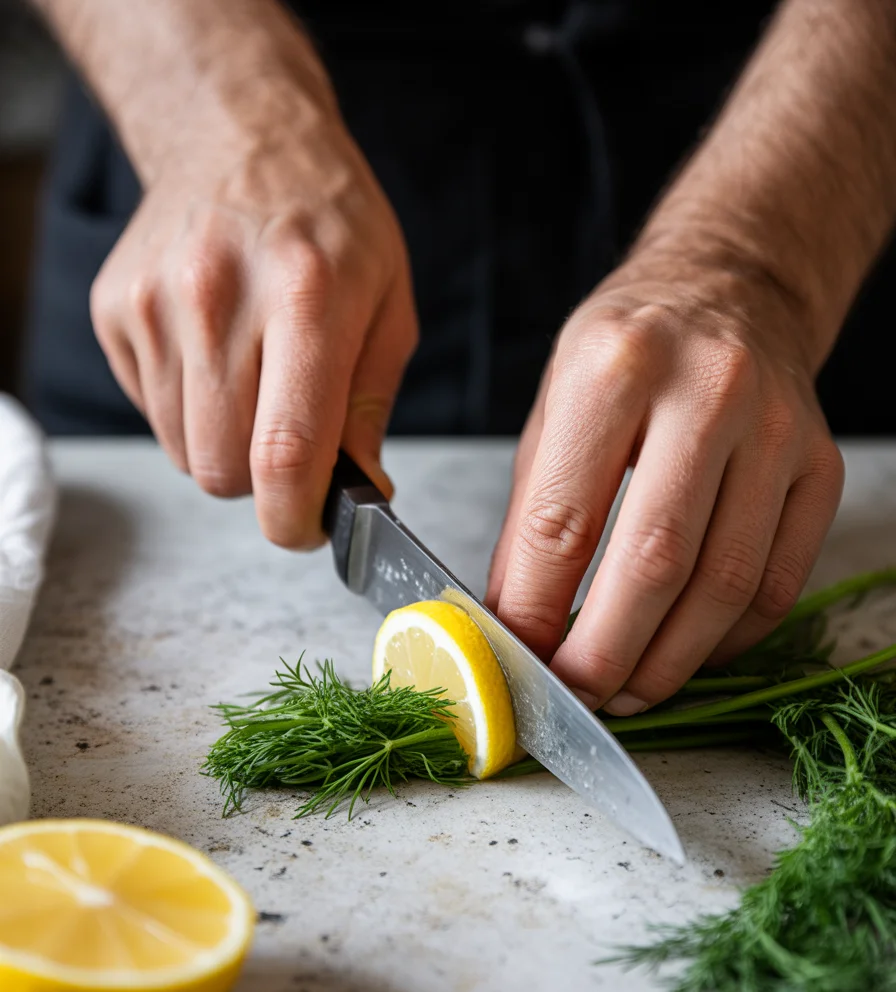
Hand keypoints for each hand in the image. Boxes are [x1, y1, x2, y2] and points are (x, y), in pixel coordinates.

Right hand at [90, 76, 416, 548]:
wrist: (241, 140)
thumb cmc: (330, 225)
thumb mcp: (389, 306)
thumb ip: (370, 407)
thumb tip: (357, 494)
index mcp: (307, 300)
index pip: (285, 453)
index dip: (294, 518)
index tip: (307, 529)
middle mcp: (220, 300)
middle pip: (223, 469)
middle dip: (262, 482)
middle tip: (290, 444)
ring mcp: (157, 304)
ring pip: (184, 452)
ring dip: (225, 445)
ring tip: (255, 381)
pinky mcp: (117, 310)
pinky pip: (153, 414)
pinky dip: (190, 412)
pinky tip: (216, 357)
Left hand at [486, 257, 843, 713]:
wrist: (731, 290)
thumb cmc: (629, 352)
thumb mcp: (555, 407)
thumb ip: (535, 513)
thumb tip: (517, 620)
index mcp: (616, 368)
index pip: (564, 521)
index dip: (537, 610)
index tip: (521, 661)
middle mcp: (707, 391)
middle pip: (655, 562)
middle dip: (607, 654)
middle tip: (578, 696)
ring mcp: (776, 430)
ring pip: (725, 584)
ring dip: (669, 661)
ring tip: (628, 691)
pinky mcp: (819, 466)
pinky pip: (777, 582)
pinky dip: (728, 638)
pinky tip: (688, 650)